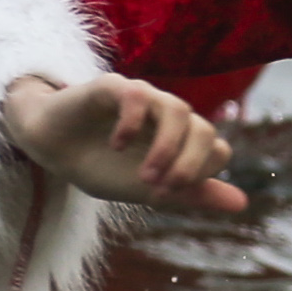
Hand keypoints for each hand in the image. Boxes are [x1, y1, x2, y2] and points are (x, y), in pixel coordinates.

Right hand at [0, 72, 246, 215]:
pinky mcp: (112, 87)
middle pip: (207, 130)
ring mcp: (143, 97)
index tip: (166, 197)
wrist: (50, 147)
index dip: (199, 177)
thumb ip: (192, 193)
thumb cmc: (100, 165)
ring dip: (167, 148)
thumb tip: (241, 203)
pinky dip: (133, 123)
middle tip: (160, 189)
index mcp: (181, 139)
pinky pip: (137, 95)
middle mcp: (168, 114)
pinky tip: (118, 145)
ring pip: (178, 109)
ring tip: (144, 176)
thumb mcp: (147, 188)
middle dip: (190, 165)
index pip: (217, 151)